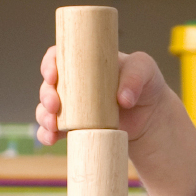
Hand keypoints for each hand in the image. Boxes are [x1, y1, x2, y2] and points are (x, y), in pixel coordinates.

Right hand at [36, 47, 195, 195]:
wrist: (151, 118)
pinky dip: (48, 135)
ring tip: (53, 126)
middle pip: (48, 86)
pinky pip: (54, 131)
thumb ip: (136, 76)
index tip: (53, 76)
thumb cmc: (146, 85)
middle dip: (46, 95)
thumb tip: (123, 99)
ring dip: (44, 117)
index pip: (58, 57)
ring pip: (47, 109)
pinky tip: (50, 139)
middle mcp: (74, 84)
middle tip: (55, 105)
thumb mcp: (146, 70)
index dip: (49, 64)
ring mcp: (73, 107)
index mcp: (84, 63)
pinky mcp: (77, 128)